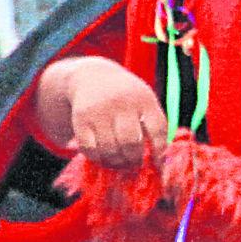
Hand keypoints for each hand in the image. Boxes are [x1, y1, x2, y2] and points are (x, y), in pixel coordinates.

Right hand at [36, 56, 166, 166]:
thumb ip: (154, 126)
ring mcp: (99, 111)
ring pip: (109, 149)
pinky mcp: (81, 119)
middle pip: (130, 142)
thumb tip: (159, 164)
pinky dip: (97, 158)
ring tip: (119, 162)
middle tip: (133, 163)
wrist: (92, 78)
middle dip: (133, 159)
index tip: (156, 163)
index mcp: (143, 99)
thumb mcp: (144, 101)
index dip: (158, 151)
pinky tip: (102, 156)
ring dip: (115, 162)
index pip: (156, 129)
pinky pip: (90, 149)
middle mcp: (121, 102)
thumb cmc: (126, 98)